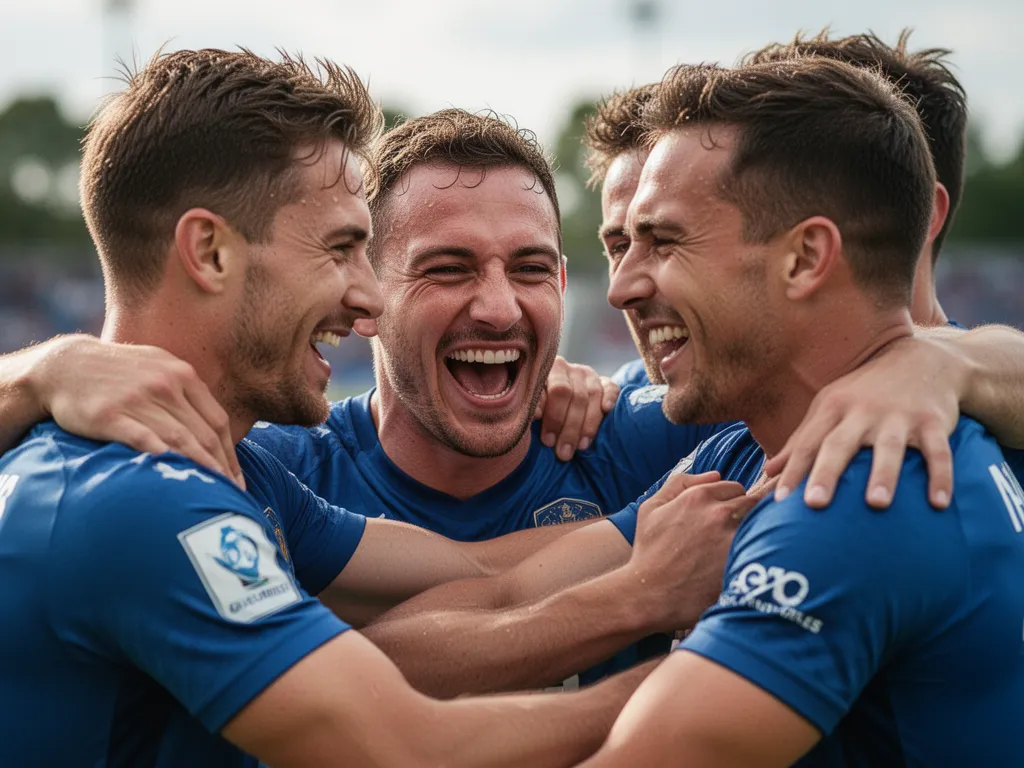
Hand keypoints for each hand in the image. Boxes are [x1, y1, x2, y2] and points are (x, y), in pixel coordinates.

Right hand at [29, 335, 244, 487]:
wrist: (64, 365)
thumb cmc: (119, 372)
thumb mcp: (160, 367)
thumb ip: (189, 393)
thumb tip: (218, 428)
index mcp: (183, 375)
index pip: (218, 422)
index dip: (231, 455)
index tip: (237, 481)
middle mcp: (165, 385)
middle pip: (204, 434)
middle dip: (221, 469)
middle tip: (230, 496)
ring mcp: (138, 398)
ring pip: (180, 439)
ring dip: (200, 469)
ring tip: (211, 494)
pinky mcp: (110, 414)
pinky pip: (142, 439)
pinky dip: (163, 458)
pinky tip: (175, 477)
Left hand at [534, 356, 618, 460]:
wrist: (558, 405)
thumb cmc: (539, 412)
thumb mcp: (532, 409)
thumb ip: (533, 409)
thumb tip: (533, 416)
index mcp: (545, 371)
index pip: (554, 391)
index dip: (552, 417)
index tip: (547, 441)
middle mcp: (566, 368)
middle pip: (572, 394)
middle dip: (568, 427)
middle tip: (563, 452)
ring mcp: (586, 374)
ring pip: (591, 395)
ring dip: (587, 424)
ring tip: (580, 447)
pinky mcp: (604, 382)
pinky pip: (611, 387)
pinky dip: (609, 398)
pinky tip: (606, 410)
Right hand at [629, 471, 761, 631]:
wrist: (649, 594)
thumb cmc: (649, 552)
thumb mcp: (651, 508)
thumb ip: (679, 483)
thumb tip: (715, 474)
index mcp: (698, 496)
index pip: (735, 487)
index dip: (732, 501)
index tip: (725, 517)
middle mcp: (719, 512)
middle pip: (753, 502)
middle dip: (747, 514)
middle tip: (734, 533)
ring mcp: (733, 538)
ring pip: (762, 524)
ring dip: (757, 532)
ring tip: (747, 546)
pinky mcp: (743, 563)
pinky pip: (765, 549)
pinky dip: (760, 553)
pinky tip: (750, 563)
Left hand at [765, 335, 962, 509]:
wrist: (924, 360)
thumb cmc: (866, 393)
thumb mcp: (830, 407)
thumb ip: (801, 440)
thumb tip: (767, 473)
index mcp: (835, 407)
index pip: (809, 443)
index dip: (793, 470)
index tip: (780, 501)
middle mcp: (864, 411)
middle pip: (841, 444)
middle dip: (827, 472)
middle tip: (814, 503)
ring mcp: (900, 416)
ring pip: (890, 447)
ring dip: (883, 475)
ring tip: (876, 504)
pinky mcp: (933, 422)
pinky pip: (937, 451)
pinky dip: (940, 475)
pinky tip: (939, 503)